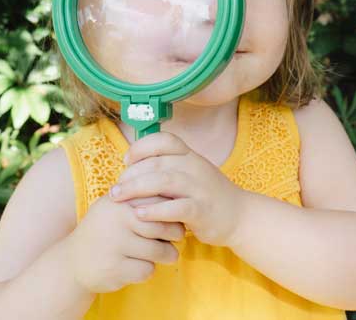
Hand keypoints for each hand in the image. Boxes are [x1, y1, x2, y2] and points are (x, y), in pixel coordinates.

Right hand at [66, 195, 183, 293]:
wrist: (73, 262)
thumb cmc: (106, 230)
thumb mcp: (119, 206)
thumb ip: (145, 197)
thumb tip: (182, 198)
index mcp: (120, 200)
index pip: (160, 200)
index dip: (173, 210)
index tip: (177, 216)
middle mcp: (117, 220)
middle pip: (164, 226)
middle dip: (175, 233)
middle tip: (175, 236)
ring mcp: (114, 245)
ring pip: (159, 251)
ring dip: (165, 254)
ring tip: (161, 253)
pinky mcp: (114, 268)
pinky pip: (148, 270)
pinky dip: (147, 270)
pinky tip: (136, 266)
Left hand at [109, 131, 248, 246]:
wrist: (240, 216)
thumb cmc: (206, 196)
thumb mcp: (191, 173)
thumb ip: (167, 167)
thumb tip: (131, 165)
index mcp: (190, 155)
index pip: (164, 139)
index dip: (140, 147)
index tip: (126, 161)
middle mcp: (195, 166)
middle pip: (157, 161)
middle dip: (130, 174)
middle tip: (114, 189)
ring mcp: (200, 187)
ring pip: (164, 181)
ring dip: (136, 189)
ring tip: (118, 198)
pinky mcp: (203, 210)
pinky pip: (176, 207)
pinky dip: (155, 210)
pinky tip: (139, 215)